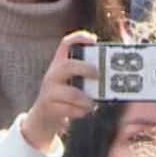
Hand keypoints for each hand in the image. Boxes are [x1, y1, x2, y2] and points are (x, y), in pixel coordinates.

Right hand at [22, 31, 98, 149]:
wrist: (44, 117)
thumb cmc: (65, 98)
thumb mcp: (72, 82)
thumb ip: (85, 76)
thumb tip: (111, 75)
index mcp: (60, 64)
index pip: (65, 45)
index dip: (78, 39)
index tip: (93, 39)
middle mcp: (52, 74)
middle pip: (68, 66)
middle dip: (86, 69)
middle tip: (99, 75)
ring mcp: (48, 90)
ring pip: (71, 93)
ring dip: (86, 100)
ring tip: (92, 104)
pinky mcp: (48, 106)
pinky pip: (67, 109)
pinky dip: (79, 111)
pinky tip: (83, 112)